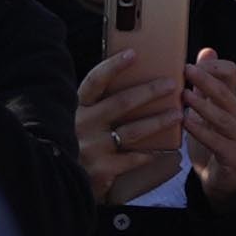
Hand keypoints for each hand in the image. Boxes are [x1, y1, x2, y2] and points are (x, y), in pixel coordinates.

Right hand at [75, 50, 186, 206]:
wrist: (57, 181)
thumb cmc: (76, 144)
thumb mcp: (80, 120)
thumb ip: (97, 105)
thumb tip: (130, 82)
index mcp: (76, 108)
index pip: (94, 82)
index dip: (113, 67)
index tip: (133, 54)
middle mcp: (81, 124)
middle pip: (121, 103)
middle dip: (149, 92)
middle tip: (171, 84)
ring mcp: (91, 147)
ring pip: (132, 130)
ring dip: (158, 121)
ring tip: (177, 114)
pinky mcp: (100, 169)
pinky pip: (132, 158)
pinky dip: (149, 154)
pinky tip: (163, 150)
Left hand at [180, 51, 235, 201]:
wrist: (221, 180)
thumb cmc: (211, 141)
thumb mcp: (206, 110)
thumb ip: (206, 84)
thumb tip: (207, 51)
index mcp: (231, 101)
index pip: (231, 72)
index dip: (213, 65)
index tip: (191, 65)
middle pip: (226, 91)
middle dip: (205, 79)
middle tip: (185, 70)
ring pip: (223, 116)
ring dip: (202, 104)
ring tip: (184, 95)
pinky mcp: (234, 156)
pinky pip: (217, 141)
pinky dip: (201, 131)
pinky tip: (186, 123)